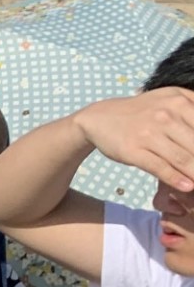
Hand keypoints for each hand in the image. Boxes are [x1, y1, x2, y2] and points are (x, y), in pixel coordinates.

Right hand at [75, 88, 193, 192]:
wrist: (100, 117)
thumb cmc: (142, 112)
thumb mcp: (170, 99)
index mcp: (180, 101)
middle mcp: (166, 115)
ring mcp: (148, 133)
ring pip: (183, 158)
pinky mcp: (133, 150)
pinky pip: (160, 167)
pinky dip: (177, 179)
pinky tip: (188, 187)